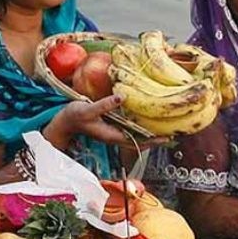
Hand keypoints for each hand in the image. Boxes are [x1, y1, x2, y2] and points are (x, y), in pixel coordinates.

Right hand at [43, 95, 170, 149]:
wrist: (63, 121)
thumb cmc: (73, 116)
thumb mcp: (87, 109)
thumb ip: (104, 105)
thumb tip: (122, 97)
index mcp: (112, 135)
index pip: (137, 141)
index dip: (153, 140)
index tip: (167, 138)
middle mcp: (115, 135)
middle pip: (141, 140)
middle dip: (156, 138)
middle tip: (174, 132)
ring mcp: (114, 131)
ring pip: (136, 135)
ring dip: (150, 132)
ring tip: (165, 125)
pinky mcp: (111, 125)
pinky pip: (130, 127)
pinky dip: (140, 124)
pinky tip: (147, 117)